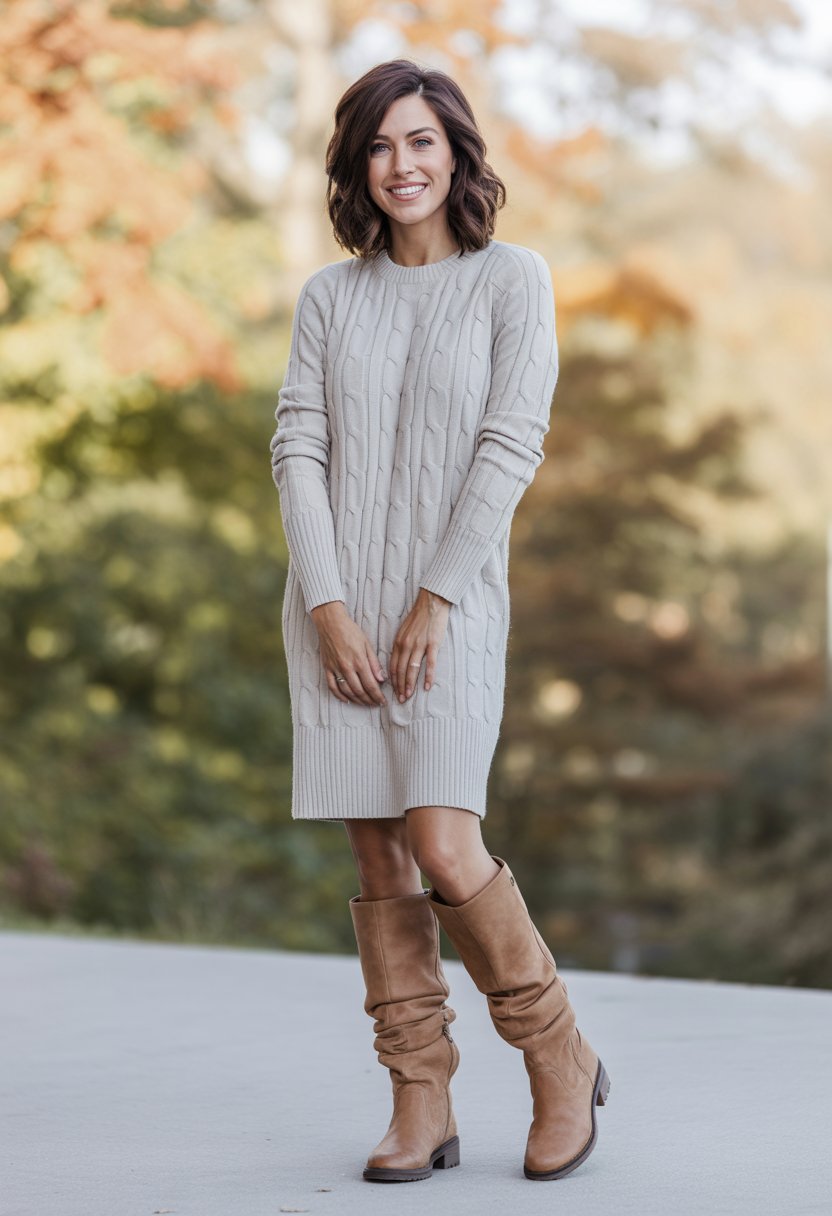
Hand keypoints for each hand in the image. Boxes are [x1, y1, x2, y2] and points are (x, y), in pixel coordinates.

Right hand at [310, 601, 387, 706]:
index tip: (383, 701)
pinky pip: (332, 687)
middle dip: (369, 700)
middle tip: (375, 703)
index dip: (378, 696)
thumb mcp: (367, 644)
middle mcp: (347, 667)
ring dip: (357, 700)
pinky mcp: (327, 668)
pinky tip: (347, 700)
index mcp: (359, 661)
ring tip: (364, 703)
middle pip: (359, 691)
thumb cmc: (350, 631)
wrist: (330, 623)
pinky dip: (340, 696)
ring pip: (346, 692)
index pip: (371, 685)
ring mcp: (335, 669)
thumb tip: (382, 679)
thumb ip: (374, 663)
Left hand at [390, 588, 450, 702]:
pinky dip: (428, 676)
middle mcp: (406, 645)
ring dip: (410, 685)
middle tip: (400, 700)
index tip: (393, 692)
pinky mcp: (433, 644)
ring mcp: (420, 645)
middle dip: (399, 687)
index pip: (392, 666)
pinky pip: (429, 663)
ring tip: (408, 696)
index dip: (392, 680)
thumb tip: (398, 660)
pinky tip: (427, 686)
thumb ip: (400, 645)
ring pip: (412, 669)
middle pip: (400, 670)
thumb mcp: (403, 631)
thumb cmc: (418, 617)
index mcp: (398, 642)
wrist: (431, 603)